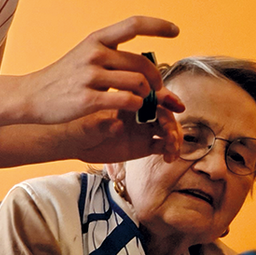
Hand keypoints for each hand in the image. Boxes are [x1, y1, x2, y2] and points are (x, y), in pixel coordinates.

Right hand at [23, 16, 184, 126]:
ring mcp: (90, 77)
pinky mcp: (87, 100)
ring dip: (147, 95)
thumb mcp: (82, 56)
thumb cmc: (60, 79)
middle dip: (156, 78)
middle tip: (157, 90)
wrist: (30, 96)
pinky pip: (125, 101)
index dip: (158, 25)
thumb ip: (109, 55)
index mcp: (96, 40)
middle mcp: (94, 54)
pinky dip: (135, 106)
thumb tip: (140, 63)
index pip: (133, 24)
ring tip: (144, 102)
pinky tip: (132, 109)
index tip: (175, 31)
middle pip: (142, 62)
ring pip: (137, 83)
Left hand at [60, 103, 183, 164]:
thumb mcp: (90, 126)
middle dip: (171, 123)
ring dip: (174, 137)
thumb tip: (118, 126)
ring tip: (170, 148)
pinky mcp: (144, 146)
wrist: (77, 144)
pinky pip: (163, 146)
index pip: (154, 96)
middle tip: (169, 135)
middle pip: (165, 114)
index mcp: (131, 101)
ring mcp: (144, 130)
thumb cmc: (82, 127)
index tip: (178, 105)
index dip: (169, 99)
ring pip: (168, 130)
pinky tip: (169, 158)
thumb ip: (105, 125)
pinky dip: (170, 150)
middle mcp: (141, 114)